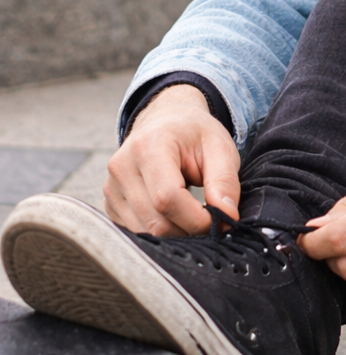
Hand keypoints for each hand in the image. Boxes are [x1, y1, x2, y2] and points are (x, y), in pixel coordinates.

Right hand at [104, 84, 239, 236]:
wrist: (167, 122)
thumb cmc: (194, 134)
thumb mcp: (220, 146)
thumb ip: (225, 180)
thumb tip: (226, 215)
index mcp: (149, 146)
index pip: (167, 198)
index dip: (196, 219)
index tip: (220, 221)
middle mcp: (122, 167)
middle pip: (155, 221)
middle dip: (189, 229)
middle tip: (212, 220)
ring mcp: (111, 187)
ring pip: (145, 232)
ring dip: (176, 233)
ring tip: (194, 213)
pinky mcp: (110, 204)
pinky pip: (136, 232)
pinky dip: (161, 231)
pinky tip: (175, 213)